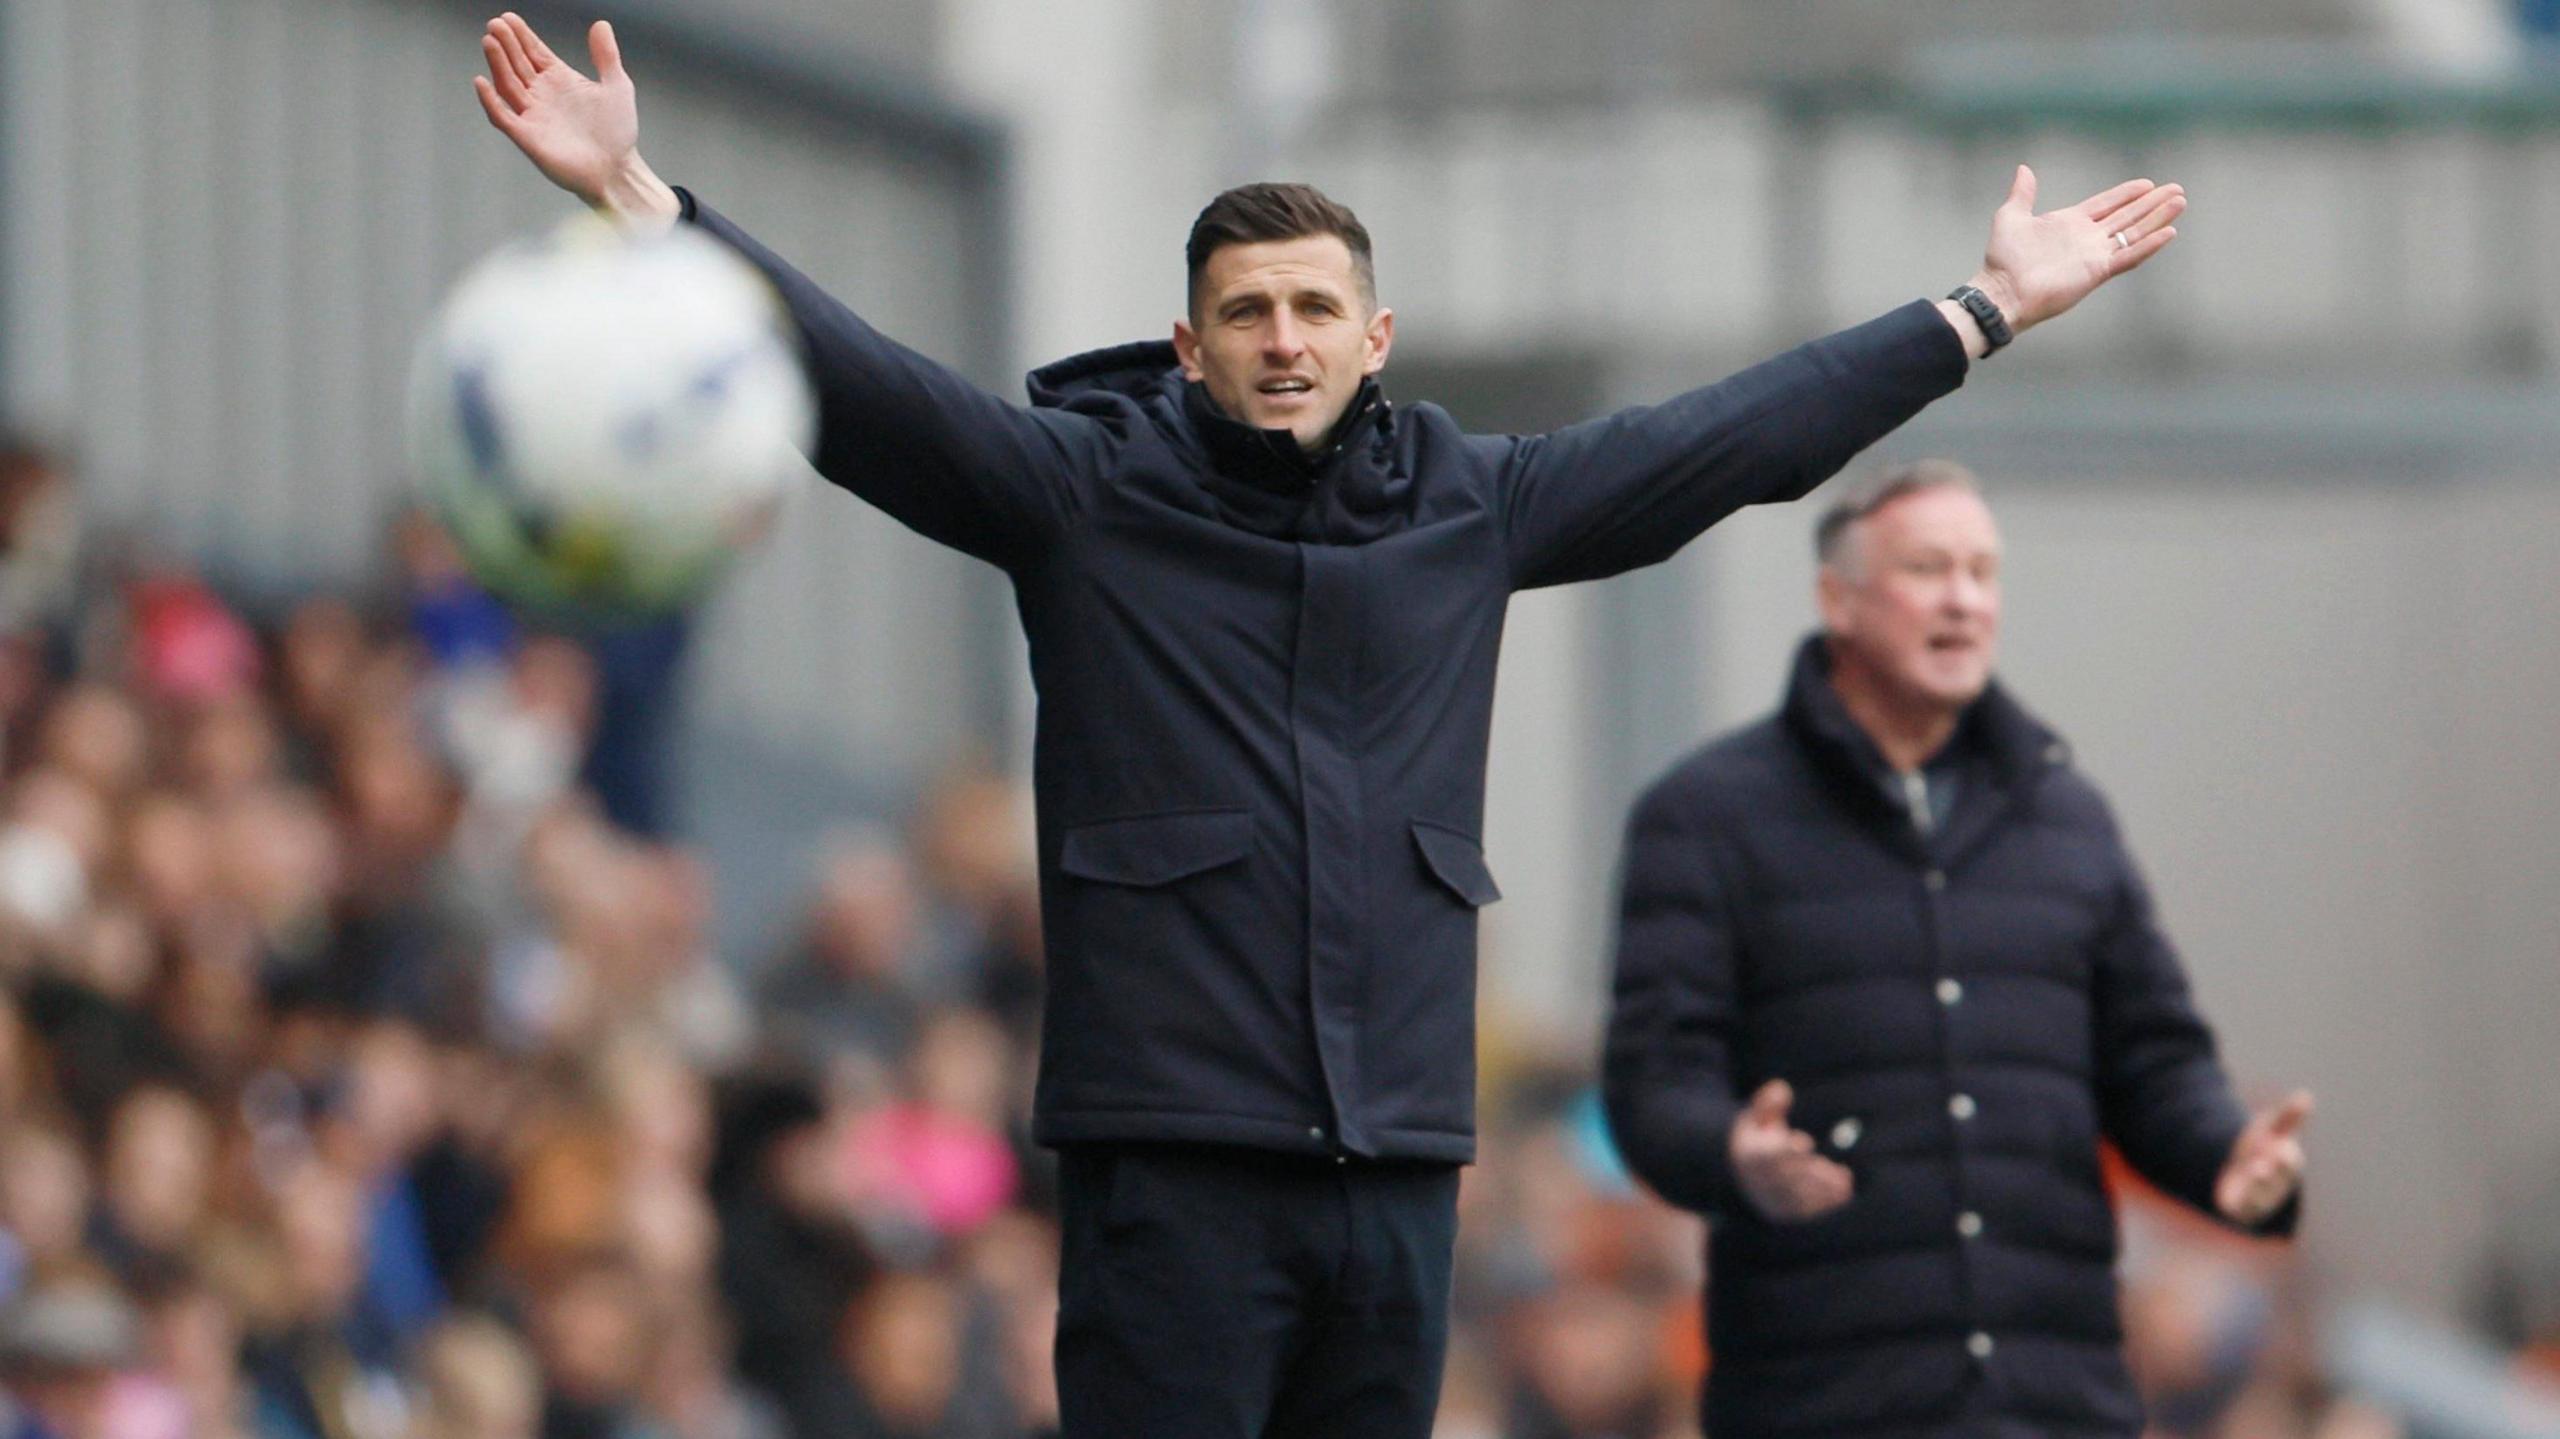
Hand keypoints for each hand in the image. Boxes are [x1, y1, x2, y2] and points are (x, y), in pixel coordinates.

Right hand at [473, 13, 675, 226]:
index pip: (534, 52)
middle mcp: (542, 95)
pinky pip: (503, 116)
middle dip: (506, 44)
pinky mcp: (527, 137)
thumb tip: (601, 24)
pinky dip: (491, 101)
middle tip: (495, 24)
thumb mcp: (617, 86)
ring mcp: (533, 115)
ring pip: (507, 85)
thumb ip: (607, 56)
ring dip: (497, 64)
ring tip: (489, 42)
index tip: (508, 17)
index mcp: (560, 80)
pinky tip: (483, 82)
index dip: (521, 35)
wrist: (617, 170)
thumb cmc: (617, 133)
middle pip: (517, 64)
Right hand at [1731, 1079, 1852, 1221]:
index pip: (1769, 1155)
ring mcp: (1775, 1199)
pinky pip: (1809, 1210)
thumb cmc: (1755, 1140)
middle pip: (1788, 1178)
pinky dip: (1827, 1200)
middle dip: (1811, 1172)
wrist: (1741, 1180)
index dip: (1788, 1151)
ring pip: (1800, 1196)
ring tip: (1841, 1175)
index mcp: (1753, 1157)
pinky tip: (1844, 1186)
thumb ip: (1767, 1103)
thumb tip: (1783, 1089)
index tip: (1806, 1143)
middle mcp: (1763, 1181)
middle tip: (1831, 1166)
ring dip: (1823, 1187)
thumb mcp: (1753, 1118)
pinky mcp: (1789, 1212)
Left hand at [1967, 165, 2185, 335]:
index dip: (2126, 194)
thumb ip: (2022, 194)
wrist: (2002, 290)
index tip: (2147, 183)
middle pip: (2127, 216)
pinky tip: (2168, 232)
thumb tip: (2024, 169)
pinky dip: (2149, 244)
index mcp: (2069, 223)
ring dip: (2157, 218)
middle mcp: (2086, 238)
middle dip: (2152, 203)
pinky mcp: (2097, 271)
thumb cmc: (2003, 259)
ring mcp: (2094, 255)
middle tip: (2177, 190)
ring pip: (2134, 233)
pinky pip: (2129, 256)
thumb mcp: (2011, 217)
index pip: (2106, 204)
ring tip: (2180, 203)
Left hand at [2214, 1089, 2310, 1226]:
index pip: (2290, 1162)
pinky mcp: (2242, 1208)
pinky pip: (2241, 1209)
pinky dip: (2238, 1204)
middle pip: (2278, 1180)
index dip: (2287, 1156)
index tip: (2281, 1147)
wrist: (2236, 1171)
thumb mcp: (2270, 1130)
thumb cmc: (2260, 1148)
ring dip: (2257, 1185)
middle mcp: (2276, 1183)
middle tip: (2266, 1162)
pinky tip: (2228, 1200)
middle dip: (2275, 1171)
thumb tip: (2306, 1096)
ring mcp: (2260, 1197)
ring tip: (2255, 1171)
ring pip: (2260, 1196)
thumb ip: (2286, 1117)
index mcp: (2285, 1164)